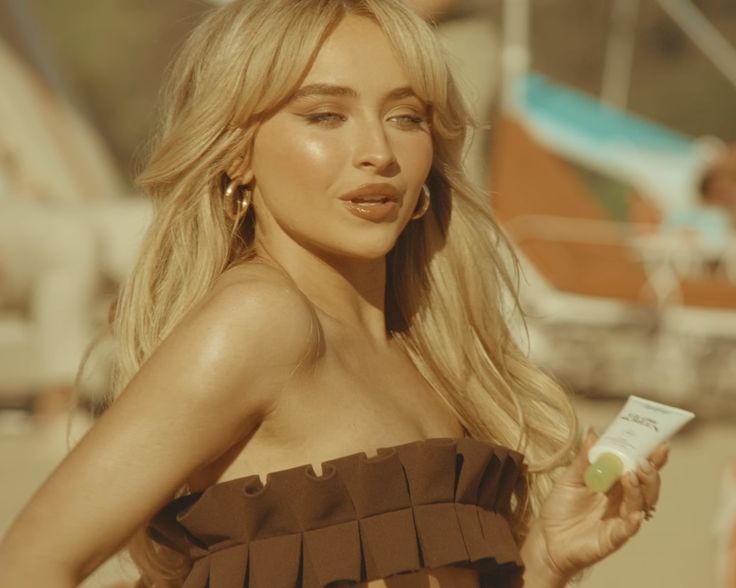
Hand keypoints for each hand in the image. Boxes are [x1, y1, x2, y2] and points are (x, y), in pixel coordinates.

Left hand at [525, 428, 668, 581]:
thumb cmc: (560, 507)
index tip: (660, 444)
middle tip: (643, 461)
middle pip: (647, 485)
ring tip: (631, 476)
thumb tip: (592, 431)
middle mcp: (622, 500)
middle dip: (650, 473)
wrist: (548, 538)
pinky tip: (635, 515)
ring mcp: (620, 519)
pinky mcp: (613, 537)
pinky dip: (633, 523)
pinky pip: (627, 530)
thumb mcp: (570, 478)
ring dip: (639, 490)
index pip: (639, 468)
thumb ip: (584, 458)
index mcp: (615, 482)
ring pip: (640, 504)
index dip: (652, 458)